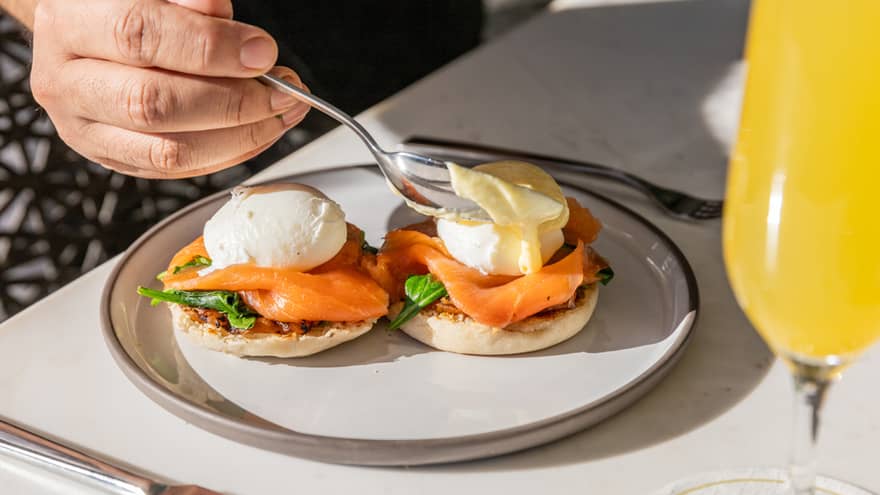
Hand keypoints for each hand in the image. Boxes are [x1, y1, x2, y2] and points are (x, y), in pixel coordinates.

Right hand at [29, 0, 308, 178]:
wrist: (86, 36)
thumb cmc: (128, 7)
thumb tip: (220, 12)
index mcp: (71, 23)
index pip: (139, 35)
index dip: (209, 47)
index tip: (263, 52)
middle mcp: (67, 81)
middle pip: (152, 104)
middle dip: (233, 102)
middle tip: (282, 92)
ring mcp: (85, 128)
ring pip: (167, 151)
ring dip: (239, 137)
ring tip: (281, 114)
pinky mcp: (112, 158)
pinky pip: (175, 171)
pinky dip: (227, 154)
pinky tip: (259, 132)